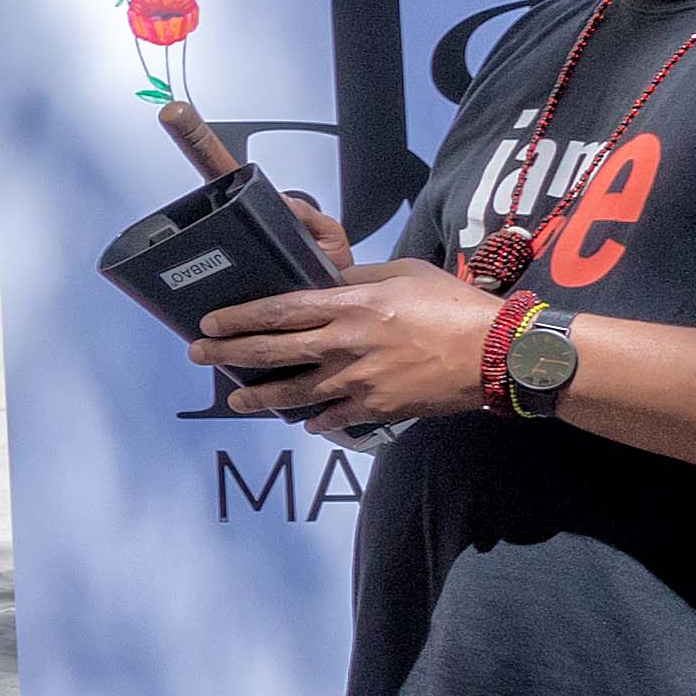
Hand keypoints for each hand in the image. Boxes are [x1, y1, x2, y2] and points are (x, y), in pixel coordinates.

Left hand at [197, 260, 500, 431]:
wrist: (496, 353)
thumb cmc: (453, 306)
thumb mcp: (404, 274)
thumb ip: (360, 279)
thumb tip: (329, 281)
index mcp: (350, 307)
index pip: (279, 311)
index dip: (240, 318)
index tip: (210, 322)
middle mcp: (345, 345)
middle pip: (273, 352)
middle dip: (229, 355)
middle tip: (199, 355)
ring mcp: (358, 381)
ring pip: (294, 392)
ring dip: (259, 397)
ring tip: (234, 400)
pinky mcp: (377, 408)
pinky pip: (334, 417)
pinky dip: (315, 420)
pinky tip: (300, 421)